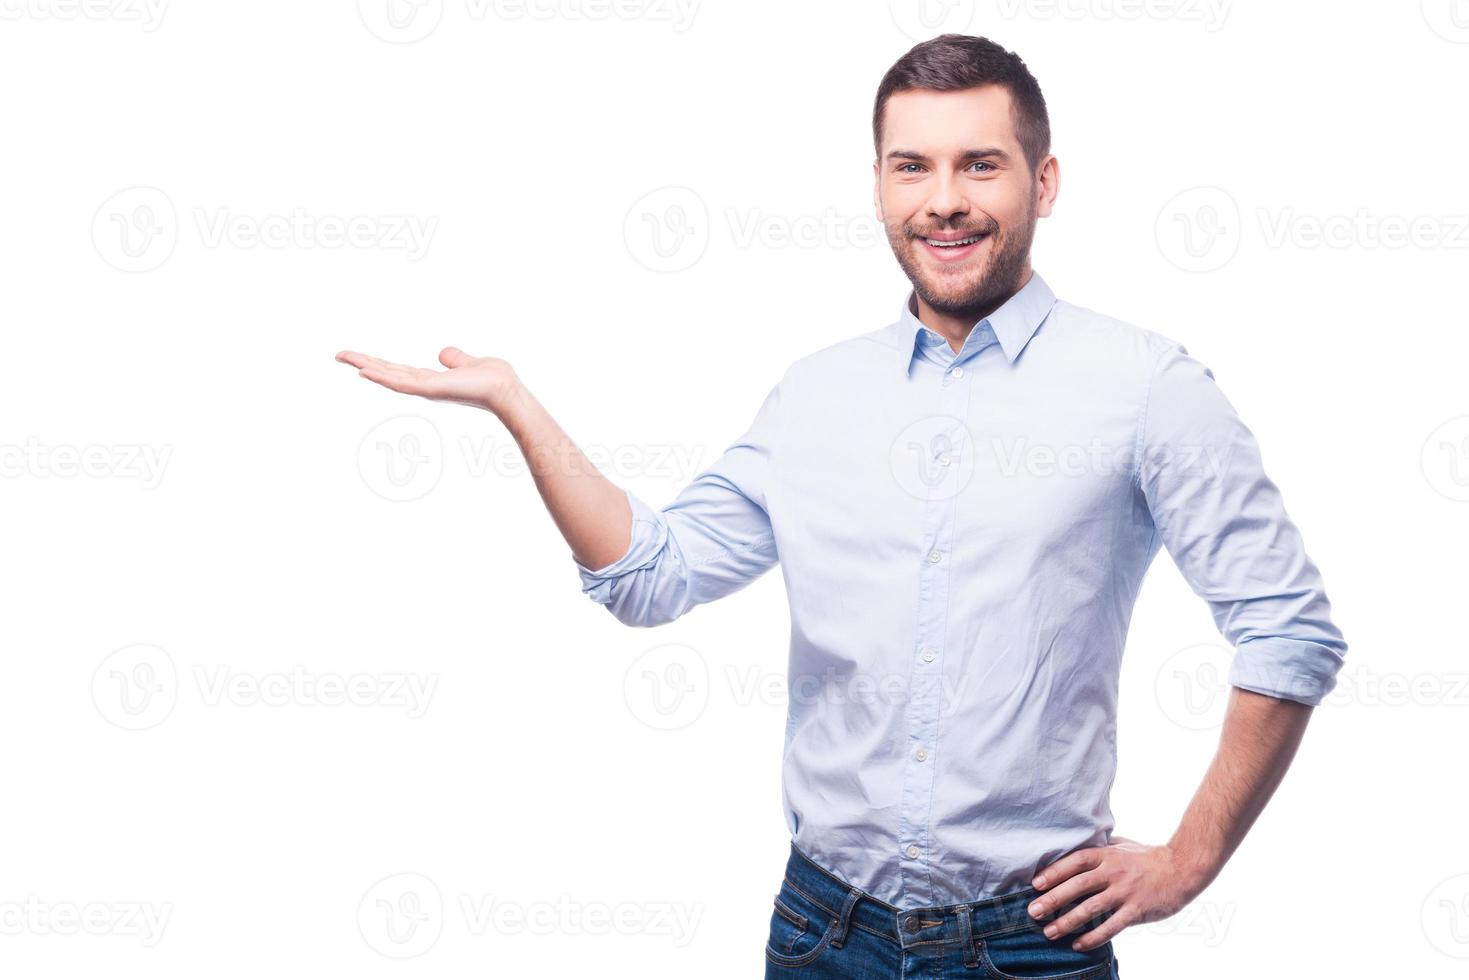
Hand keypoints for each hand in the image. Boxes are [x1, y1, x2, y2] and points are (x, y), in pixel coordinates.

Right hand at [335, 347, 520, 413]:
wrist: (506, 390)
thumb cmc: (494, 379)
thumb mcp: (470, 363)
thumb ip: (455, 359)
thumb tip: (443, 354)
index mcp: (432, 380)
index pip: (399, 370)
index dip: (379, 364)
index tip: (359, 359)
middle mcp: (425, 386)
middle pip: (387, 372)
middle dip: (363, 363)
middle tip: (339, 355)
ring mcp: (426, 389)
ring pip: (389, 376)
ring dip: (366, 366)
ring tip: (344, 358)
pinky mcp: (431, 389)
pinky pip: (401, 383)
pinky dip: (382, 377)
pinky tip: (365, 371)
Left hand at [1026, 836, 1210, 950]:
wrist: (1182, 868)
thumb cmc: (1148, 857)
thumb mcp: (1122, 846)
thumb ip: (1100, 848)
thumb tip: (1075, 845)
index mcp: (1107, 855)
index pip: (1075, 861)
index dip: (1054, 872)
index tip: (1035, 884)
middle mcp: (1113, 872)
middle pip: (1077, 886)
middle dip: (1052, 900)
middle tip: (1032, 912)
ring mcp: (1125, 892)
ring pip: (1090, 909)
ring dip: (1067, 922)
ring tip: (1049, 932)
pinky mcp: (1136, 910)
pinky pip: (1111, 926)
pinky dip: (1093, 936)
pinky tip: (1078, 944)